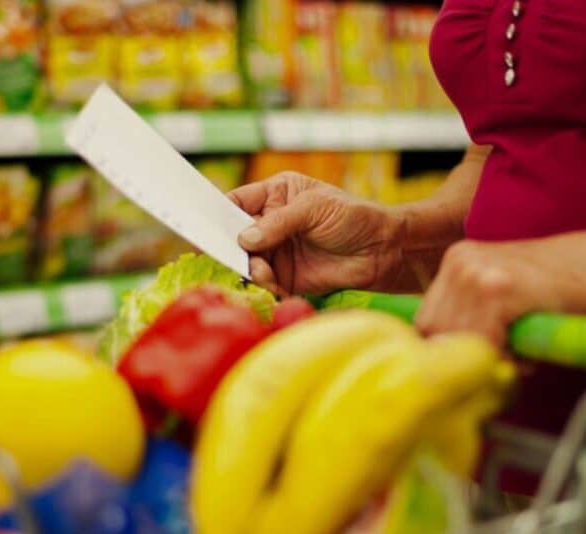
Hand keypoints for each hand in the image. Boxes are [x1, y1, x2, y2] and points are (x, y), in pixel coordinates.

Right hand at [228, 172, 403, 295]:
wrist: (382, 250)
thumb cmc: (352, 217)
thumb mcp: (314, 209)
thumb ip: (278, 222)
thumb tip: (244, 238)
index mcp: (275, 194)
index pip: (236, 201)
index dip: (217, 213)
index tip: (202, 224)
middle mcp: (270, 223)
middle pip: (234, 235)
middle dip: (230, 247)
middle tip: (232, 255)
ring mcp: (276, 251)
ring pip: (247, 262)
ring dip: (251, 269)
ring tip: (265, 273)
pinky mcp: (285, 277)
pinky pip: (264, 284)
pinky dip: (265, 287)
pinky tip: (275, 286)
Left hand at [415, 238, 585, 346]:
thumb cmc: (557, 292)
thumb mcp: (502, 295)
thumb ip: (471, 320)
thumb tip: (443, 367)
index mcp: (455, 261)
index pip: (425, 321)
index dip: (446, 348)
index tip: (473, 360)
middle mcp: (459, 262)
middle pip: (433, 331)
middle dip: (463, 353)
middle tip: (502, 358)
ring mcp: (475, 273)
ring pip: (456, 338)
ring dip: (486, 355)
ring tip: (518, 352)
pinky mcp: (497, 288)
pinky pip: (482, 340)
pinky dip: (503, 355)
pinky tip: (525, 349)